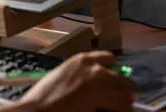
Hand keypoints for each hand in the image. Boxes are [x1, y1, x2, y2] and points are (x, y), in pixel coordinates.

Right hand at [20, 51, 135, 111]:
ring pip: (126, 96)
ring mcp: (101, 88)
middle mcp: (96, 71)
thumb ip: (78, 74)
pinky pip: (121, 107)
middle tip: (124, 97)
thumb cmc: (43, 95)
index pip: (109, 59)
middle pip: (123, 79)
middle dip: (124, 88)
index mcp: (83, 60)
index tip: (113, 77)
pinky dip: (121, 110)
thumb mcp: (61, 74)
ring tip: (123, 109)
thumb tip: (89, 82)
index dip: (113, 69)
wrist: (39, 109)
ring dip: (125, 103)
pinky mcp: (102, 103)